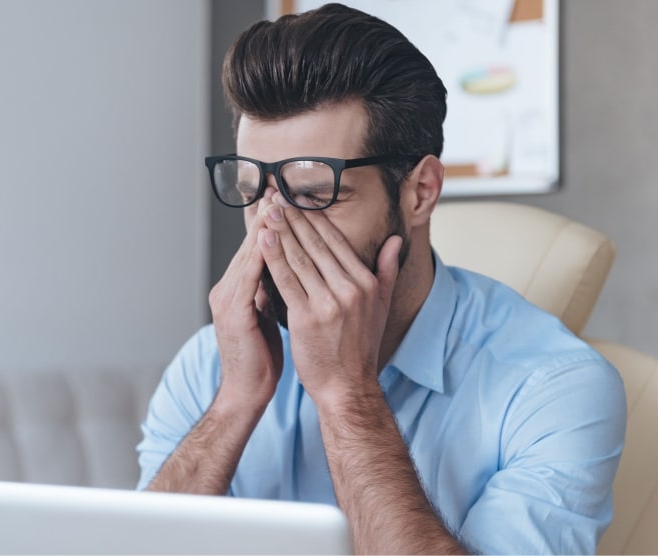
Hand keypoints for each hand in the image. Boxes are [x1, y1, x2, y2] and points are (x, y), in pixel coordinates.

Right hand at [209, 196, 283, 411]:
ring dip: (263, 228)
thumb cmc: (261, 358)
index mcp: (237, 289)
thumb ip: (272, 291)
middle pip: (250, 245)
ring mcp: (227, 298)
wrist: (246, 392)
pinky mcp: (233, 311)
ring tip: (276, 202)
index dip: (269, 223)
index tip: (283, 198)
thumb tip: (288, 270)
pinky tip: (272, 238)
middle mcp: (227, 288)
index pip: (256, 249)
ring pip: (249, 255)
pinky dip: (260, 254)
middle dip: (265, 216)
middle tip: (277, 187)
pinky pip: (249, 276)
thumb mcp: (268, 316)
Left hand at [257, 193, 401, 405]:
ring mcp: (329, 303)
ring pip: (300, 258)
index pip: (337, 242)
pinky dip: (273, 257)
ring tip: (267, 210)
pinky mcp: (307, 318)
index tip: (299, 199)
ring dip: (282, 231)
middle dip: (295, 217)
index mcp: (366, 284)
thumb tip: (394, 241)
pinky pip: (286, 281)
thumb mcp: (381, 307)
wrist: (347, 387)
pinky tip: (263, 240)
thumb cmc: (359, 349)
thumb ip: (386, 271)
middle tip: (277, 195)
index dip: (315, 218)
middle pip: (317, 245)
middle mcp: (350, 290)